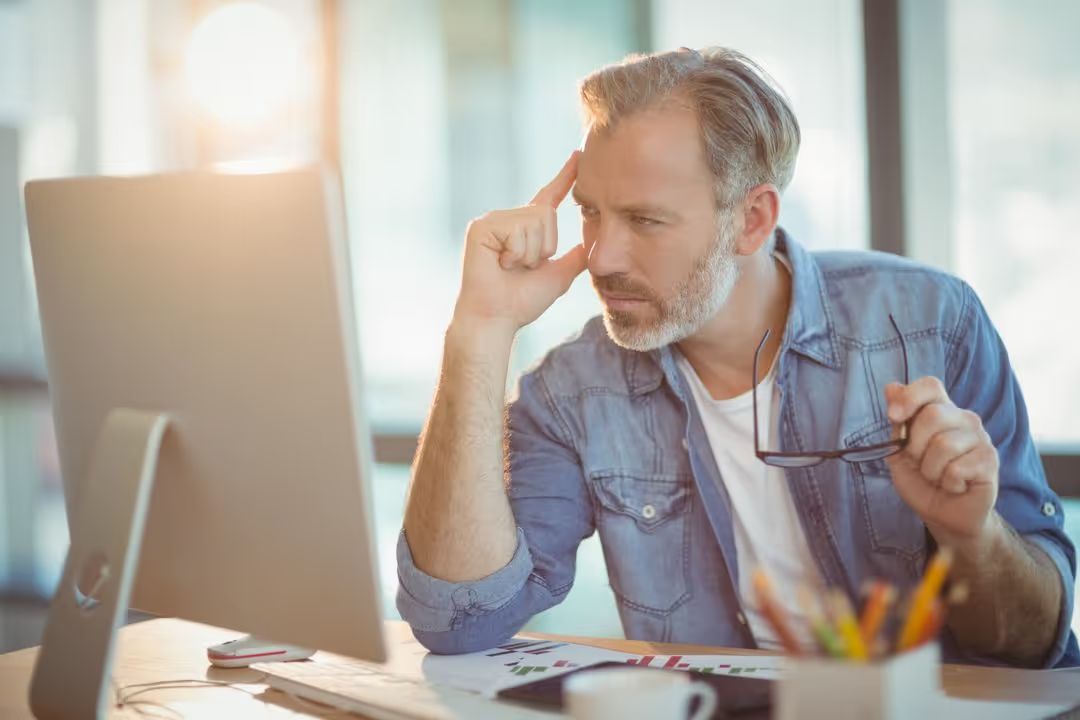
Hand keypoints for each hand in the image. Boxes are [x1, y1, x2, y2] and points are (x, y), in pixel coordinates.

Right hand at [452, 152, 588, 336]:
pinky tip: (500, 264)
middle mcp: (508, 219)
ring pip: (534, 221)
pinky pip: (517, 229)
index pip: (549, 198)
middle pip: (547, 214)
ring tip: (510, 267)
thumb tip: (588, 245)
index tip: (579, 157)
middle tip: (521, 268)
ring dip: (529, 253)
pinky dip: (515, 253)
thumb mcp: (558, 276)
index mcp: (525, 229)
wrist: (497, 319)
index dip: (565, 178)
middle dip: (544, 247)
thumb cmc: (521, 302)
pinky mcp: (481, 227)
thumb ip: (574, 258)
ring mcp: (493, 221)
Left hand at [884, 377, 999, 547]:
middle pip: (933, 415)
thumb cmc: (921, 481)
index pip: (931, 385)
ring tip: (938, 477)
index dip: (910, 397)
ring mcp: (980, 438)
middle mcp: (963, 418)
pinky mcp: (990, 460)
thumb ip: (898, 421)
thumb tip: (892, 386)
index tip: (894, 417)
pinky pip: (957, 468)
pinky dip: (947, 483)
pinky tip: (955, 486)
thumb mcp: (898, 451)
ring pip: (944, 445)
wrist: (943, 514)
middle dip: (915, 446)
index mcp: (940, 410)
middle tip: (920, 463)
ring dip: (930, 470)